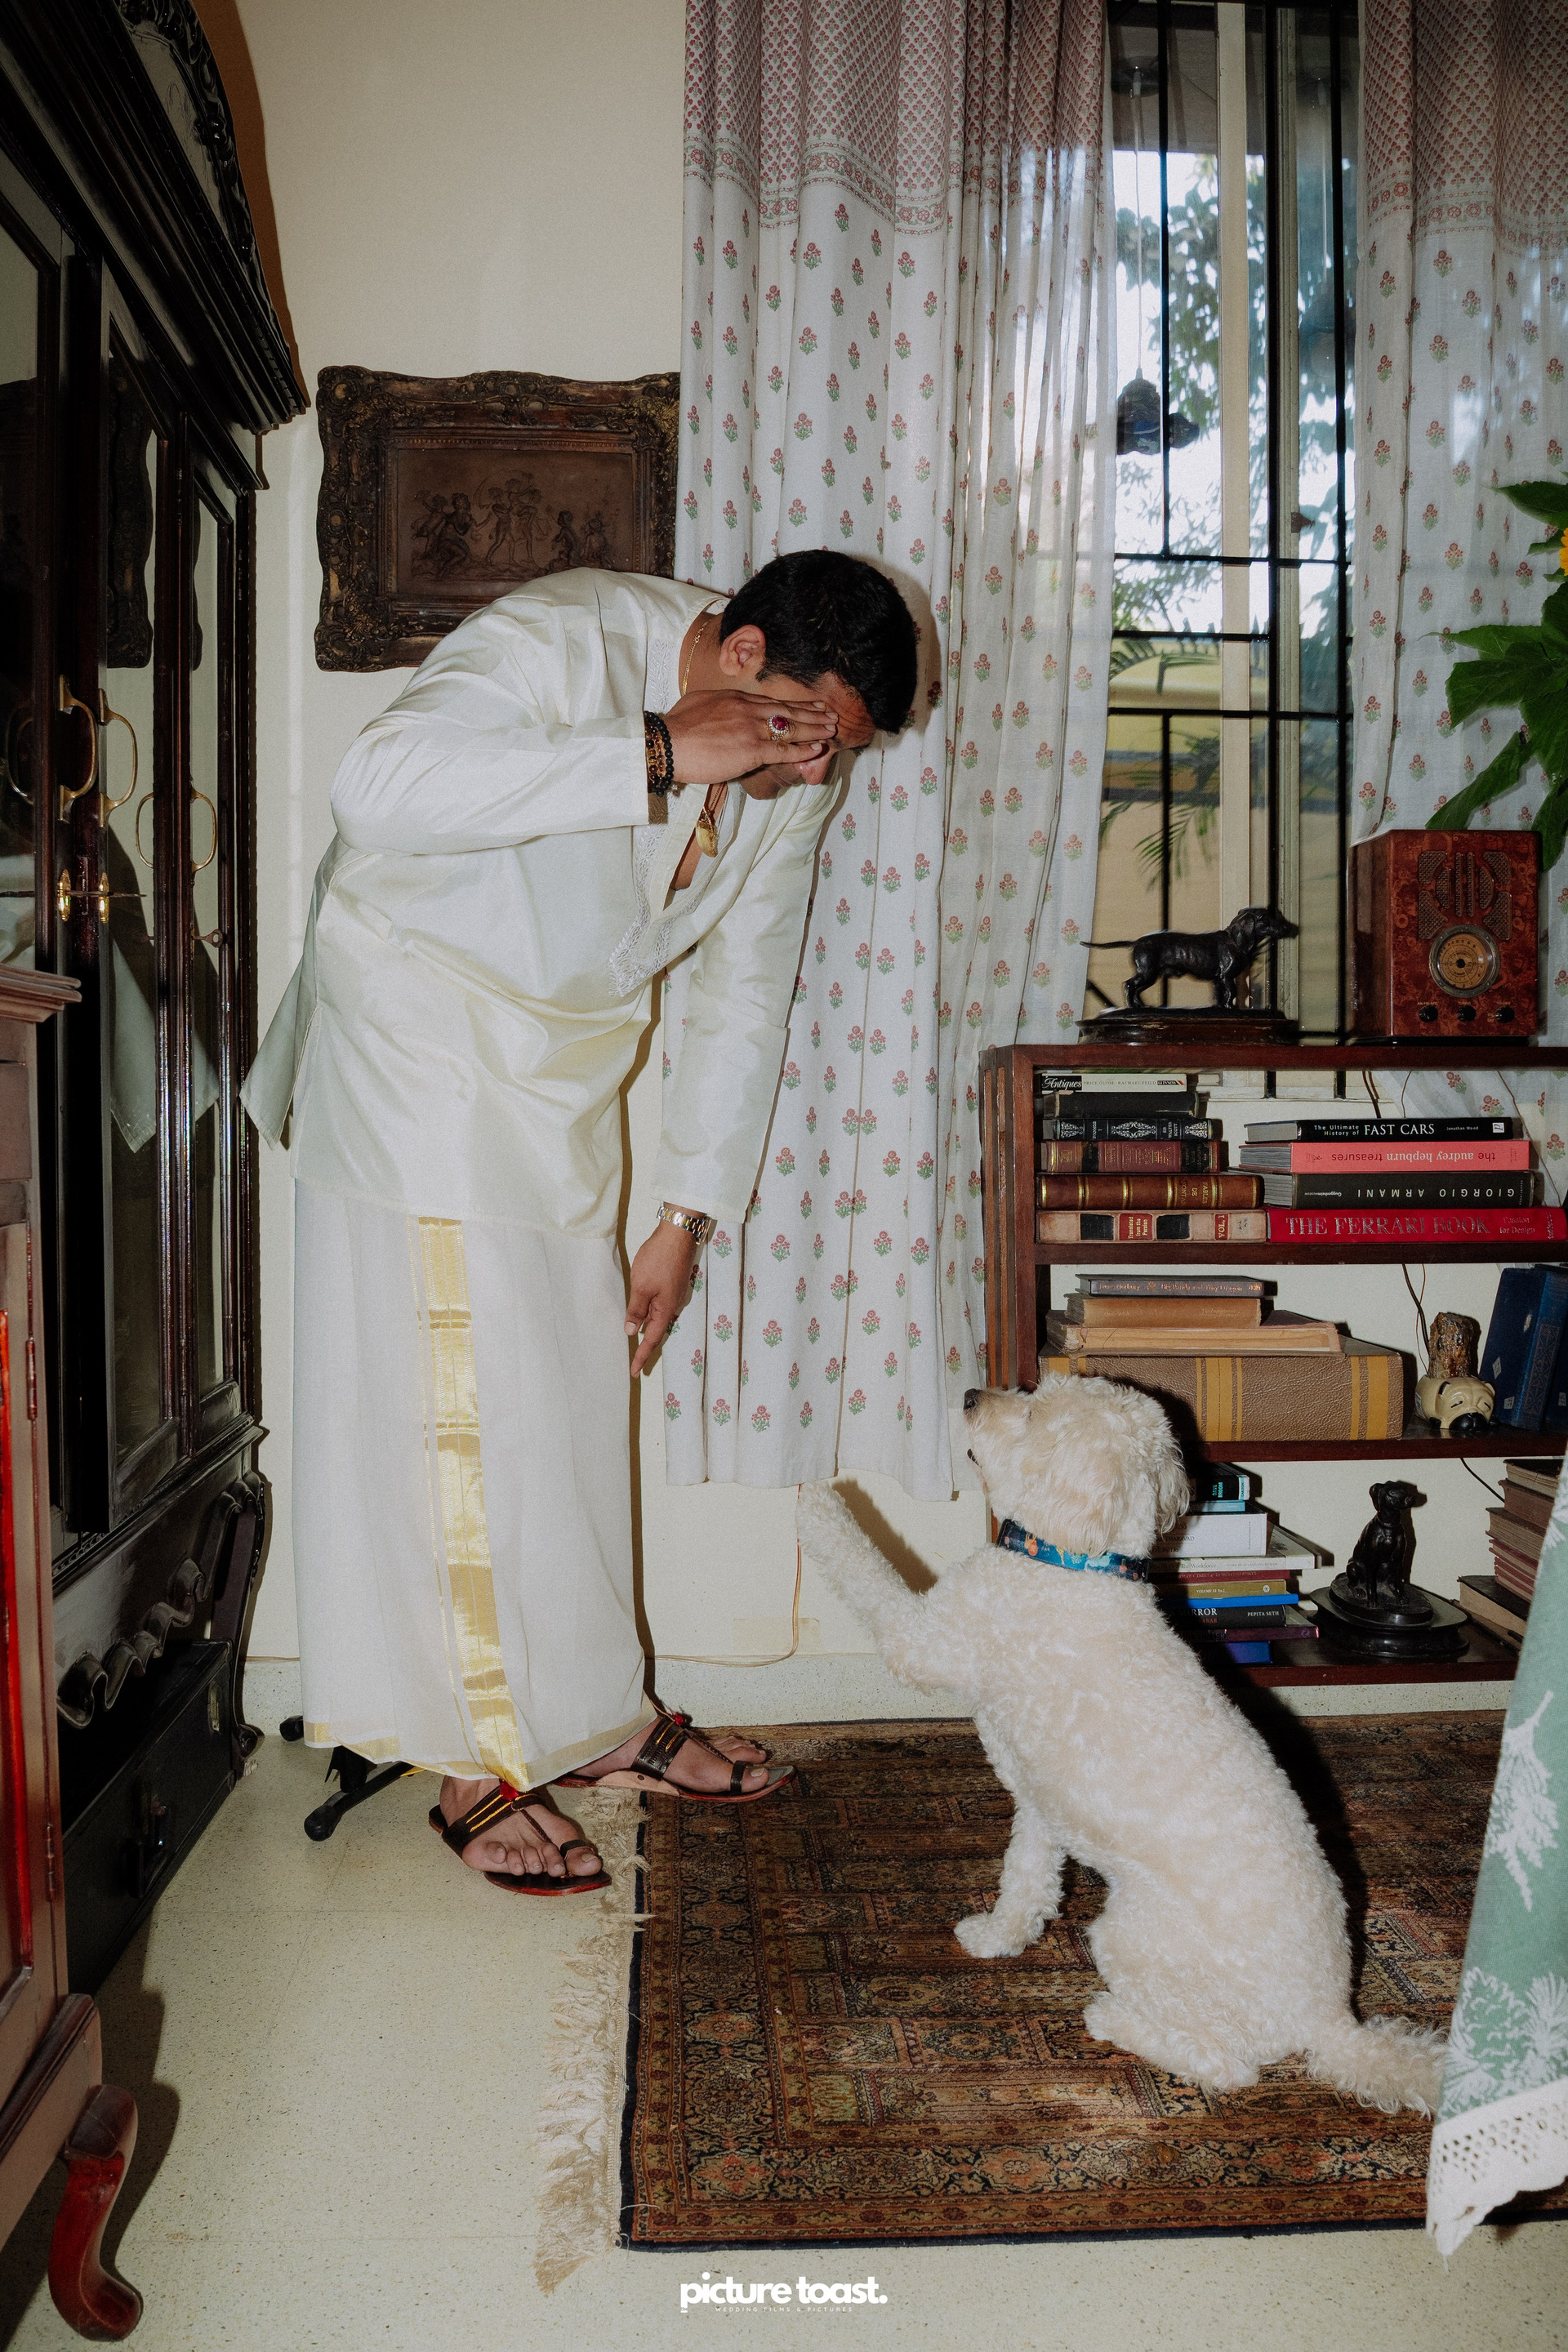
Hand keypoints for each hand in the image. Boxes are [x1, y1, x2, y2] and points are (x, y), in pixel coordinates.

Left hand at [626, 1218, 699, 1376]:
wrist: (678, 1234)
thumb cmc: (659, 1259)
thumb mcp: (641, 1286)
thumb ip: (636, 1309)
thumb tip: (630, 1331)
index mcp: (665, 1310)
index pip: (650, 1339)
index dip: (641, 1356)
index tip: (633, 1372)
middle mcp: (672, 1305)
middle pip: (656, 1330)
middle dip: (645, 1346)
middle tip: (634, 1361)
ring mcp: (673, 1294)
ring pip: (657, 1316)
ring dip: (645, 1327)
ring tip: (633, 1339)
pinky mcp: (672, 1283)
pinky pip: (658, 1304)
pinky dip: (648, 1312)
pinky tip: (640, 1310)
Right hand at [664, 689, 836, 789]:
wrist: (668, 743)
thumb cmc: (677, 727)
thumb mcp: (698, 703)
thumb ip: (718, 705)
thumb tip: (723, 708)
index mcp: (735, 698)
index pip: (771, 701)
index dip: (794, 704)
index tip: (810, 704)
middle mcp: (748, 709)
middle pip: (787, 710)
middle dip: (811, 712)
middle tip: (830, 713)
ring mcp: (751, 728)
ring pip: (791, 727)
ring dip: (814, 728)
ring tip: (831, 728)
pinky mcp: (751, 750)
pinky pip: (784, 749)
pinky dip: (803, 748)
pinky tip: (818, 747)